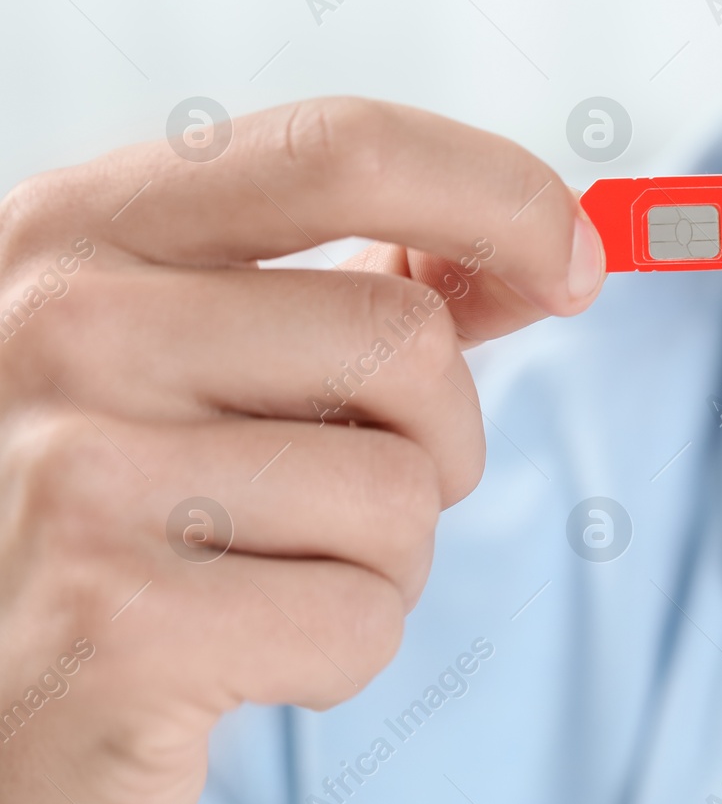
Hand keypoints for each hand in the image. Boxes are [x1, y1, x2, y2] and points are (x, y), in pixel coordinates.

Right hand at [0, 98, 604, 803]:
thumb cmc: (125, 509)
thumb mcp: (199, 357)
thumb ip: (358, 289)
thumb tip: (544, 248)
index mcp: (84, 228)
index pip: (342, 150)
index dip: (500, 195)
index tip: (578, 260)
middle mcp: (60, 328)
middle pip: (407, 336)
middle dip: (440, 435)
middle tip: (352, 490)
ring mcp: (74, 475)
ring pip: (404, 492)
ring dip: (388, 555)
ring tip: (267, 574)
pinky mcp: (115, 627)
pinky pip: (362, 621)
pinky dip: (344, 651)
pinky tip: (240, 653)